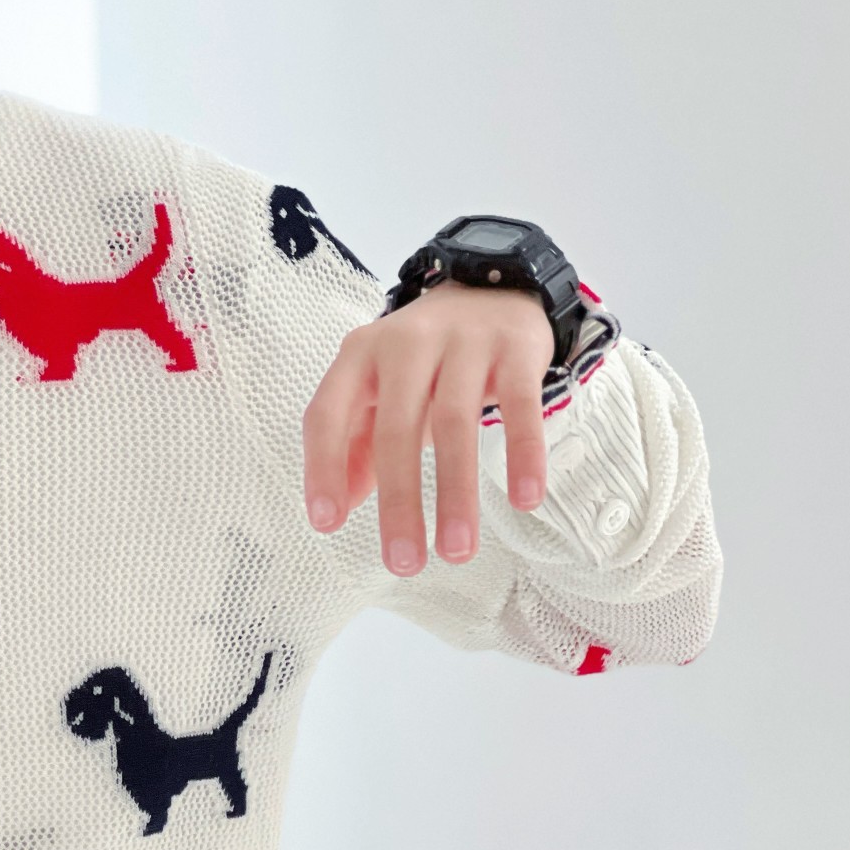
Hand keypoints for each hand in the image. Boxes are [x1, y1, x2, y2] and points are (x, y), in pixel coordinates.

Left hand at [302, 279, 555, 574]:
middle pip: (397, 429)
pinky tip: (526, 499)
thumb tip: (335, 507)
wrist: (493, 285)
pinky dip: (523, 453)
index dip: (323, 468)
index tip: (328, 523)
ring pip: (456, 423)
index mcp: (360, 356)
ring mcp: (462, 342)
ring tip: (457, 551)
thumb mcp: (380, 391)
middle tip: (405, 563)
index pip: (327, 413)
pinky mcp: (514, 347)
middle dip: (399, 503)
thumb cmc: (427, 359)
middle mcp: (406, 343)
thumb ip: (355, 445)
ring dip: (456, 494)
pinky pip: (520, 406)